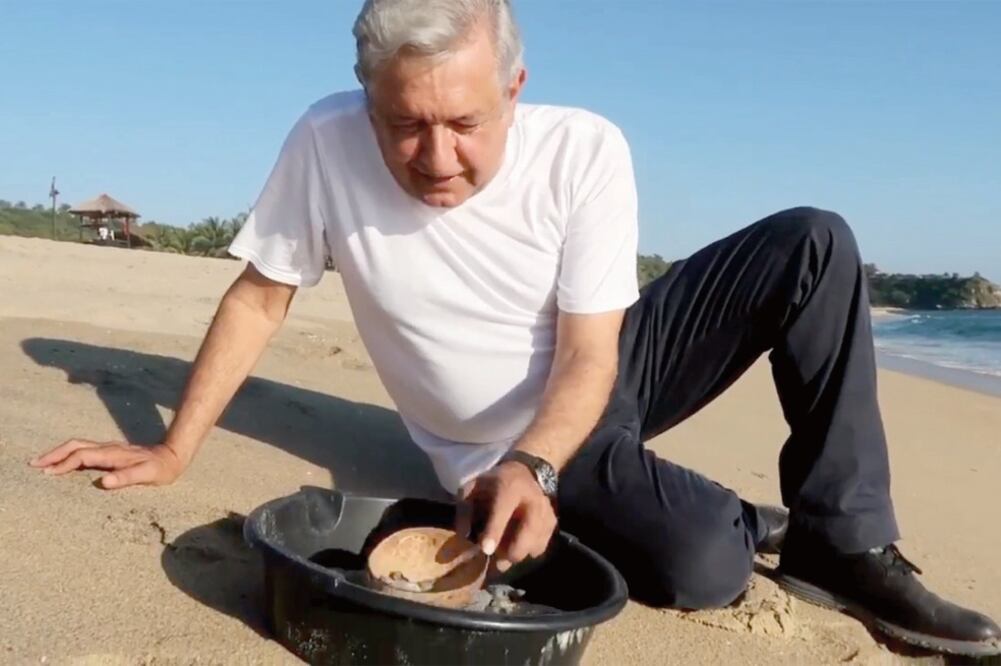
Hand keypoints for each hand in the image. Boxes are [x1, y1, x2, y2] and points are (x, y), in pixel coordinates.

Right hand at [29, 439, 186, 489]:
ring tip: (42, 463)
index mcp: (113, 455)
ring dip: (59, 453)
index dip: (63, 464)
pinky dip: (69, 455)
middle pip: (75, 446)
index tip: (47, 472)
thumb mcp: (148, 475)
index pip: (82, 457)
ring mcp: (109, 450)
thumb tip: (104, 482)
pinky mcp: (111, 453)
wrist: (173, 456)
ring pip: (78, 447)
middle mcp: (108, 449)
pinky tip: (64, 464)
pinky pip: (84, 451)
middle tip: (34, 464)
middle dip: (54, 454)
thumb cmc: (161, 469)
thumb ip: (127, 477)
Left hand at [456, 461, 557, 572]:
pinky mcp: (552, 522)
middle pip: (528, 532)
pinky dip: (527, 551)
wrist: (523, 472)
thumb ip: (465, 509)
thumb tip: (463, 535)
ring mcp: (546, 511)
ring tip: (505, 550)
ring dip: (519, 554)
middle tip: (496, 561)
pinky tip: (517, 545)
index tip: (486, 550)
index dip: (495, 531)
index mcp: (509, 487)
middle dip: (512, 552)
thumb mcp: (473, 488)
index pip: (503, 510)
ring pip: (536, 544)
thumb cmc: (493, 483)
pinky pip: (541, 546)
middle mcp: (533, 499)